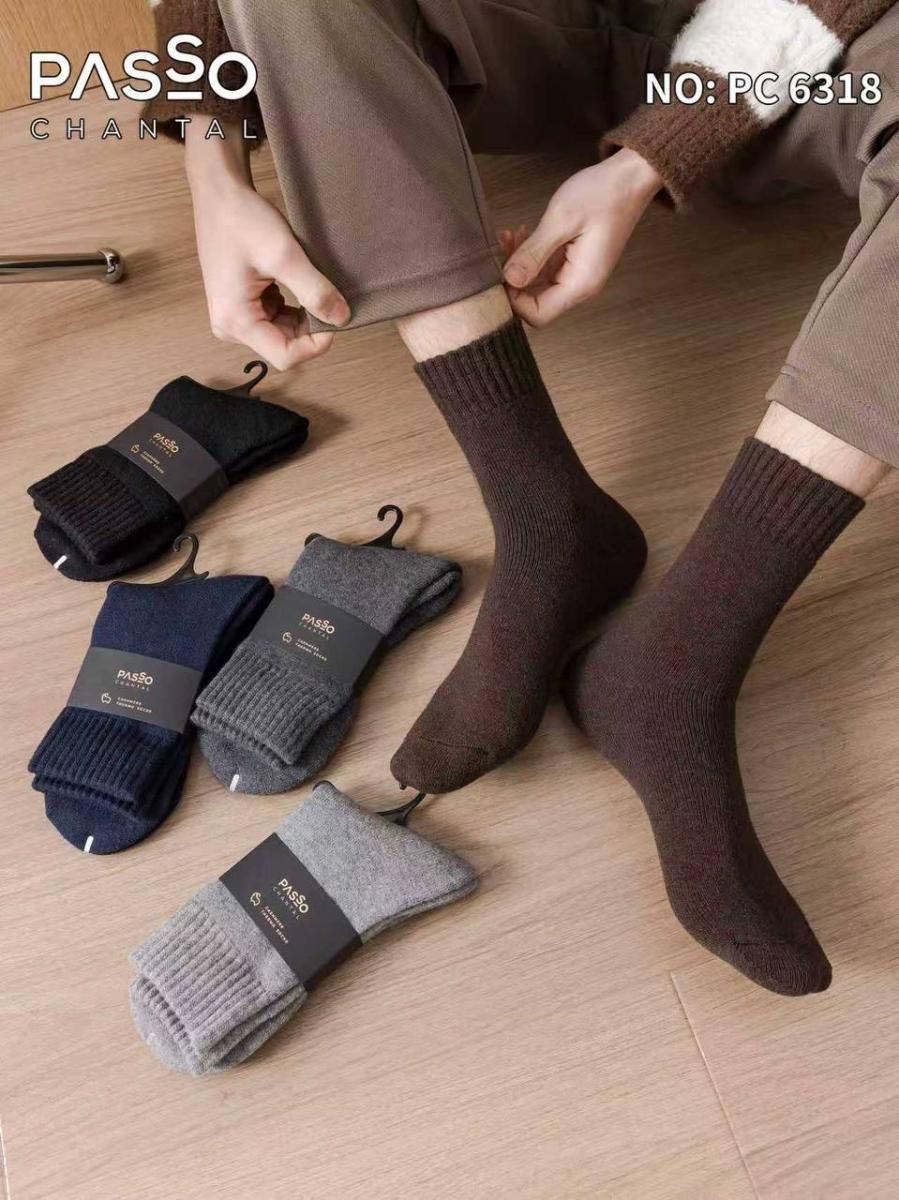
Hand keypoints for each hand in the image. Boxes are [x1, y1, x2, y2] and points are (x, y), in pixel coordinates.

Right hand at [185, 124, 349, 369]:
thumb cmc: (242, 220)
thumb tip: (341, 319)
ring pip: (282, 332)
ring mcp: (234, 316)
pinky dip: (292, 305)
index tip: (334, 317)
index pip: (285, 356)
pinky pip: (275, 317)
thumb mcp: (285, 256)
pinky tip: (294, 280)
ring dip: (302, 314)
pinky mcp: (241, 305)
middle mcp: (230, 327)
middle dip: (309, 327)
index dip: (315, 344)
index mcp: (235, 321)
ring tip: (309, 283)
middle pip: (284, 345)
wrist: (219, 192)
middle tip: (326, 295)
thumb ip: (314, 291)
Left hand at [501, 149, 661, 327]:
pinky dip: (531, 256)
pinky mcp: (574, 262)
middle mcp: (580, 286)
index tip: (500, 271)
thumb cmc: (603, 194)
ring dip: (520, 264)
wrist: (630, 177)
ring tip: (511, 236)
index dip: (513, 300)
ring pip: (537, 285)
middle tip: (503, 247)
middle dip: (513, 279)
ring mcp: (577, 275)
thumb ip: (533, 253)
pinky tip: (523, 234)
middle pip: (535, 302)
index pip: (538, 315)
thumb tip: (509, 279)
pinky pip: (545, 270)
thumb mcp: (562, 220)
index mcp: (580, 283)